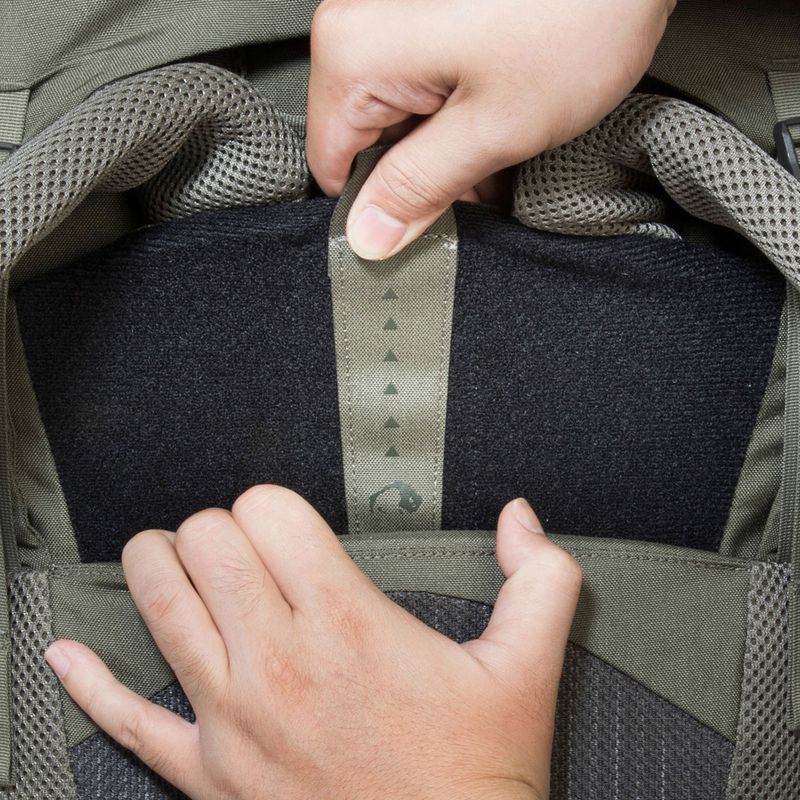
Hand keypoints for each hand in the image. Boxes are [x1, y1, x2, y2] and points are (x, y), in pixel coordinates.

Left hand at [46, 487, 580, 798]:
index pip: (267, 511)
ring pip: (158, 603)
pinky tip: (67, 655)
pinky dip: (89, 683)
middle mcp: (277, 661)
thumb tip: (520, 518)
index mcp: (345, 622)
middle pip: (206, 542)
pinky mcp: (205, 774)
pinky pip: (123, 720)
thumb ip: (539, 578)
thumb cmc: (477, 774)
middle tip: (240, 542)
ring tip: (176, 559)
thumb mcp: (528, 666)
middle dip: (221, 528)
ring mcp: (231, 718)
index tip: (289, 522)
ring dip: (159, 567)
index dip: (276, 503)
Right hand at [307, 0, 674, 259]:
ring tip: (502, 150)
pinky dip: (458, 120)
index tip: (427, 222)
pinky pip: (423, 93)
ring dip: (447, 154)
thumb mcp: (493, 128)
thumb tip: (369, 236)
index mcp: (356, 54)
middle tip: (482, 184)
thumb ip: (419, 187)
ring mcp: (394, 20)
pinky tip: (500, 124)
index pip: (332, 168)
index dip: (379, 208)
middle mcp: (360, 28)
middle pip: (366, 145)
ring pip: (399, 124)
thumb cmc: (576, 18)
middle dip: (421, 179)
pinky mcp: (426, 21)